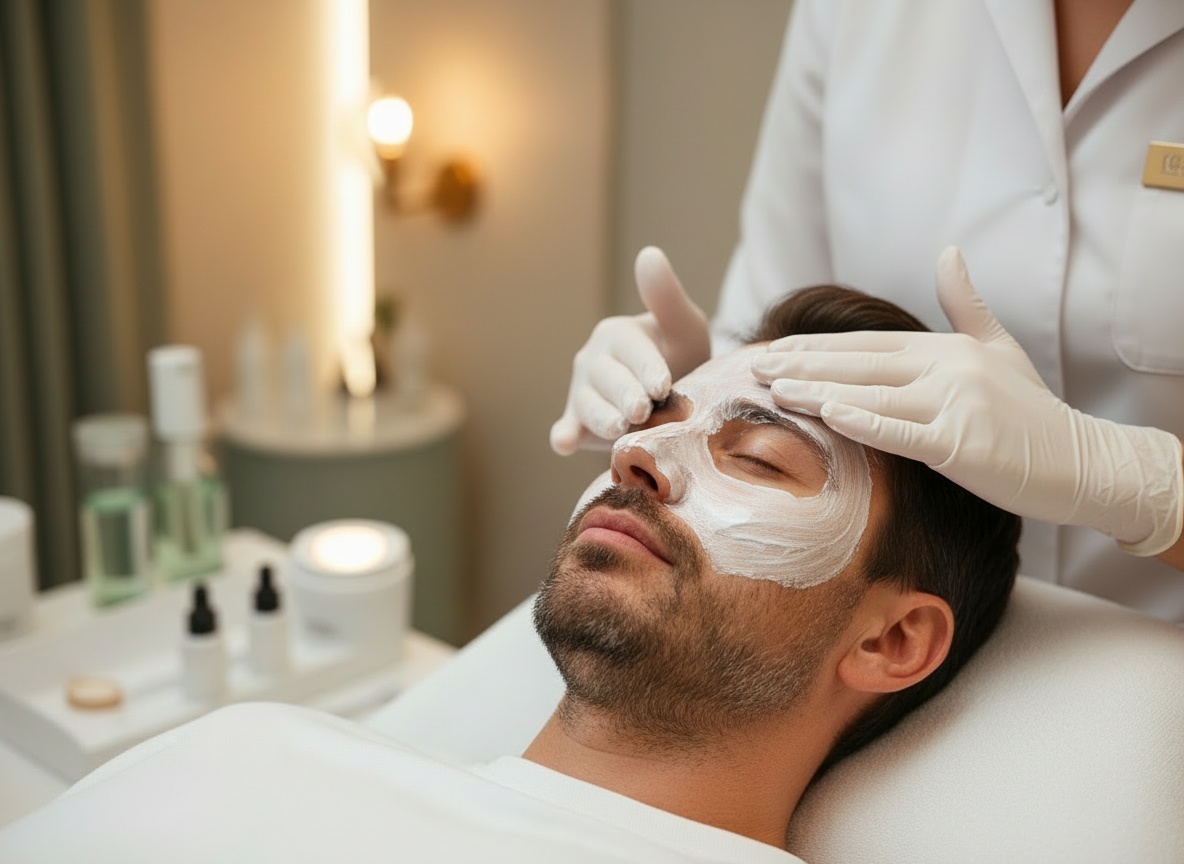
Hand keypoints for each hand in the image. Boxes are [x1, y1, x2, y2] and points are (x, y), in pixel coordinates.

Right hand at [550, 247, 710, 454]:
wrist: (676, 392)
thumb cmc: (679, 354)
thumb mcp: (683, 326)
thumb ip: (666, 295)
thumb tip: (648, 253)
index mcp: (614, 335)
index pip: (629, 350)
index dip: (646, 367)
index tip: (663, 384)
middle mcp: (592, 362)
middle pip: (606, 380)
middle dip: (624, 396)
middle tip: (641, 412)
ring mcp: (583, 394)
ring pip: (587, 406)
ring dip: (600, 418)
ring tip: (617, 430)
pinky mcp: (578, 424)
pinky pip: (567, 429)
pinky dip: (564, 436)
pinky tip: (564, 443)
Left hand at [752, 246, 1182, 554]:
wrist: (1082, 461)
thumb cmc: (1032, 411)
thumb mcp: (999, 348)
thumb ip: (967, 303)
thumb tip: (948, 252)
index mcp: (946, 348)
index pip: (866, 346)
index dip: (815, 347)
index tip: (773, 350)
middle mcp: (947, 368)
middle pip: (858, 365)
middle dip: (801, 365)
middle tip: (753, 366)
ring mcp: (955, 404)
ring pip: (870, 395)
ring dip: (815, 391)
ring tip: (772, 389)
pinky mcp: (963, 443)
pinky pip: (902, 433)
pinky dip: (863, 423)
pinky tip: (826, 414)